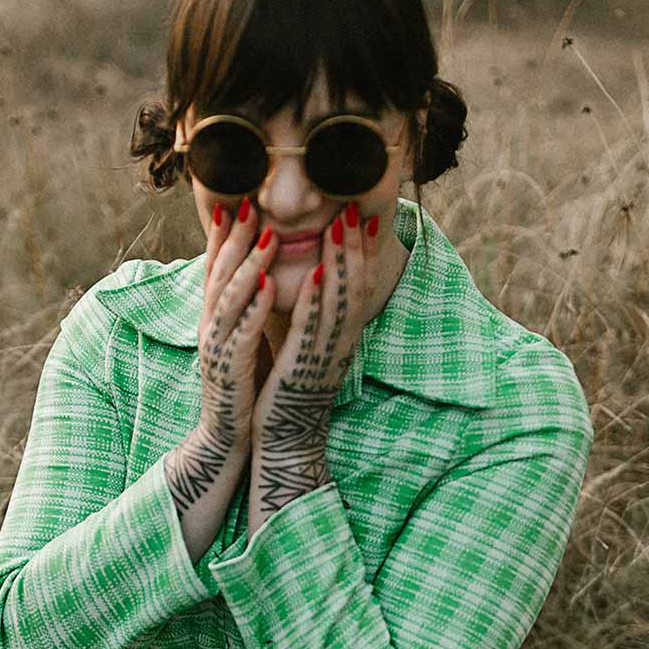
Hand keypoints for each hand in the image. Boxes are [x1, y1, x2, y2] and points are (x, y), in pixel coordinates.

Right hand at [166, 196, 276, 518]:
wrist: (228, 437)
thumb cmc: (243, 385)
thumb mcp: (243, 338)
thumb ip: (245, 307)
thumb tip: (259, 273)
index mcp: (214, 318)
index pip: (216, 268)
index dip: (223, 234)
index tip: (236, 199)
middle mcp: (209, 327)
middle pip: (218, 273)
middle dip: (233, 237)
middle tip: (248, 202)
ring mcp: (216, 348)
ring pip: (228, 297)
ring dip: (247, 264)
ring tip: (266, 234)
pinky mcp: (229, 369)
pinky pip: (242, 332)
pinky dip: (255, 307)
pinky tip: (270, 285)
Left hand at [250, 202, 375, 513]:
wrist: (284, 440)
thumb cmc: (289, 393)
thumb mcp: (305, 349)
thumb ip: (312, 320)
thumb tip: (313, 286)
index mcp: (339, 336)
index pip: (356, 286)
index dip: (361, 252)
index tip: (363, 217)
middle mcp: (339, 341)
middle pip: (355, 285)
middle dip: (355, 245)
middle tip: (358, 207)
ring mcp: (325, 353)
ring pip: (338, 299)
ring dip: (340, 258)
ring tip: (340, 224)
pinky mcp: (303, 365)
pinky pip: (311, 325)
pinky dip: (314, 295)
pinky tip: (313, 268)